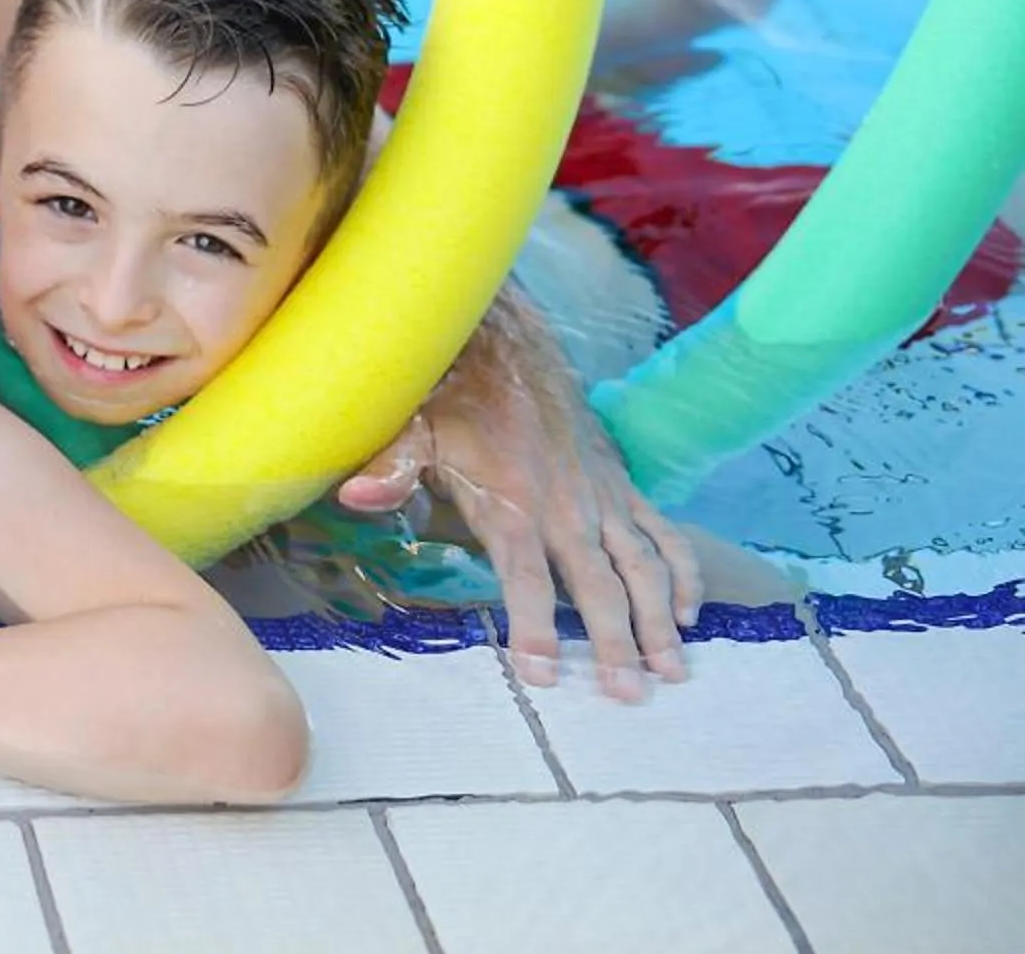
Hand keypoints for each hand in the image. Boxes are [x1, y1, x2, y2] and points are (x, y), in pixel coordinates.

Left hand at [340, 318, 701, 701]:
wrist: (511, 349)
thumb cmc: (455, 398)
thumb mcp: (414, 427)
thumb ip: (390, 467)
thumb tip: (352, 495)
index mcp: (514, 503)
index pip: (527, 576)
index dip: (534, 624)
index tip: (541, 672)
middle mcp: (567, 507)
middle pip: (597, 585)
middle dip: (615, 642)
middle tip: (630, 695)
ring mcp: (602, 498)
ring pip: (642, 567)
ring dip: (660, 620)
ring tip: (673, 671)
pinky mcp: (622, 486)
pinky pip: (663, 534)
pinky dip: (683, 572)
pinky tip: (692, 612)